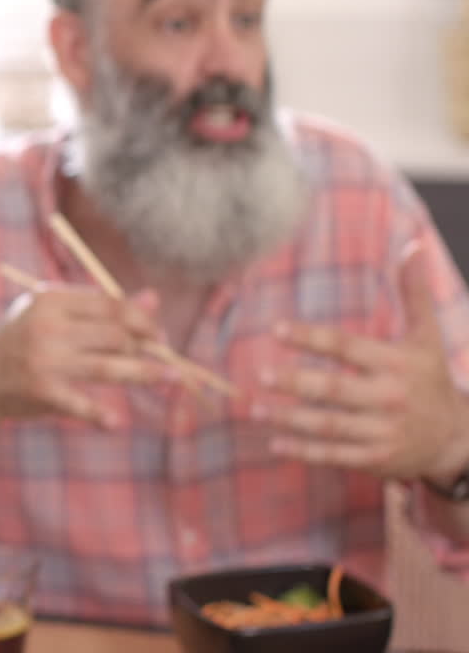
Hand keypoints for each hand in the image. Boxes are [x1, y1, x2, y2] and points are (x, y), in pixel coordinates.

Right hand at [0, 284, 172, 429]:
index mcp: (51, 300)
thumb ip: (100, 307)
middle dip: (146, 348)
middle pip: (115, 335)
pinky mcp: (42, 391)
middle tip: (166, 360)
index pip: (110, 306)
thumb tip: (153, 298)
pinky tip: (116, 423)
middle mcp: (49, 327)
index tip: (159, 334)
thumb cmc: (22, 342)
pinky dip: (100, 415)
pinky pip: (81, 404)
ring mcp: (45, 360)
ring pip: (108, 367)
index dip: (142, 319)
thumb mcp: (54, 315)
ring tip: (173, 379)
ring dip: (145, 374)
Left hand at [256, 246, 468, 480]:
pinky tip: (275, 443)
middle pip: (335, 390)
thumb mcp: (426, 337)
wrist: (456, 438)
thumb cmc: (430, 379)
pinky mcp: (376, 459)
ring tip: (255, 409)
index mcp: (396, 364)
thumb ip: (414, 294)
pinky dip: (304, 451)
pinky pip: (335, 455)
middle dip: (297, 383)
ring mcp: (382, 431)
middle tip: (260, 375)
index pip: (347, 347)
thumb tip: (413, 246)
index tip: (276, 328)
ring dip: (290, 419)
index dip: (311, 337)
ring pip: (329, 425)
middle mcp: (389, 397)